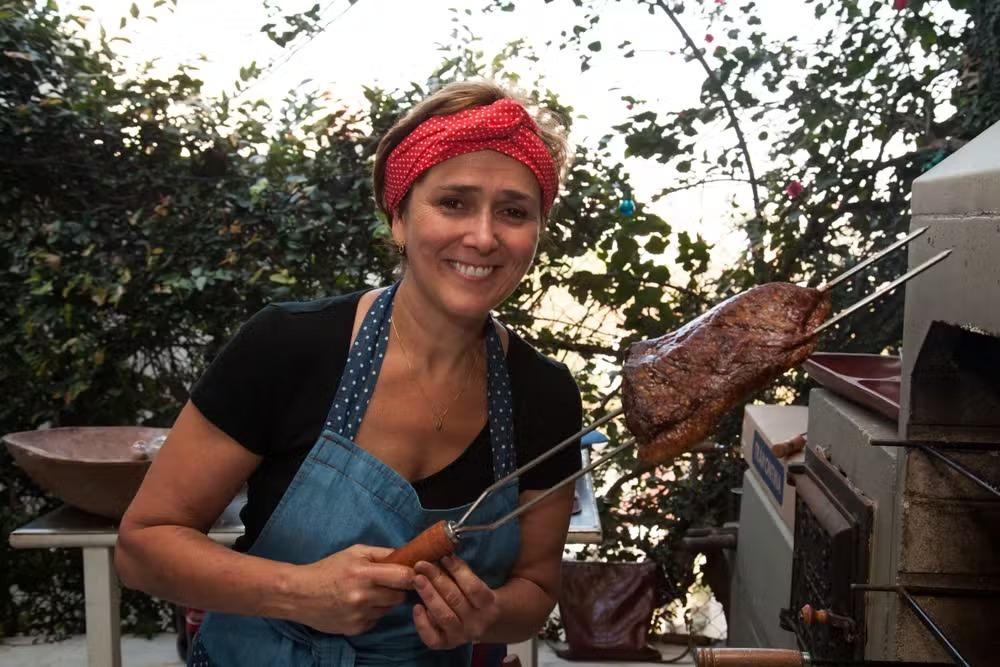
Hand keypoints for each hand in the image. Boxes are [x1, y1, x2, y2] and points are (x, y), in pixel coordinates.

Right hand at [293, 544, 413, 635]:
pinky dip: (372, 612)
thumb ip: (382, 553)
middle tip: (386, 583)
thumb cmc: (328, 569)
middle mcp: (363, 597)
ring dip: (385, 601)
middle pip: (400, 596)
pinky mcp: (356, 629)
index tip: (410, 573)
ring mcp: (359, 615)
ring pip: (389, 609)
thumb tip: (406, 556)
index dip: (411, 575)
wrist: (299, 594)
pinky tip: (358, 605)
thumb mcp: (354, 552)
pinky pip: (376, 620)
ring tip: (368, 593)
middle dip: (397, 589)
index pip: (403, 577)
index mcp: (364, 574)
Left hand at [412, 556, 499, 649]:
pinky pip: (433, 638)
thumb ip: (463, 571)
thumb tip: (442, 549)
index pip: (474, 587)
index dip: (458, 571)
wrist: (482, 622)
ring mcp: (461, 635)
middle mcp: (477, 622)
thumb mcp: (477, 581)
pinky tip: (416, 607)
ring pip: (444, 616)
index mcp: (489, 604)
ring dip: (429, 595)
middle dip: (437, 579)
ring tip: (416, 579)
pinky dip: (423, 624)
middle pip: (455, 599)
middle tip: (421, 564)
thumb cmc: (475, 595)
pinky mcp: (446, 644)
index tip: (444, 556)